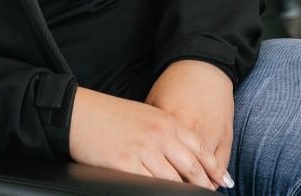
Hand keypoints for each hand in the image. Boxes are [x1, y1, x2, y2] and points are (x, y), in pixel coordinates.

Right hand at [68, 86, 221, 189]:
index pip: (200, 148)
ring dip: (184, 192)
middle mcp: (159, 135)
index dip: (212, 168)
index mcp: (166, 121)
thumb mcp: (146, 114)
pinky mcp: (125, 164)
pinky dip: (160, 193)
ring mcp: (143, 150)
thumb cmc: (110, 114)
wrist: (79, 113)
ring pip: (174, 180)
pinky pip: (150, 185)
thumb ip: (167, 130)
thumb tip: (184, 151)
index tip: (221, 180)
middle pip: (192, 167)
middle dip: (203, 185)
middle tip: (209, 195)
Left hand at [145, 60, 235, 189]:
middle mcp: (192, 131)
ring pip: (205, 171)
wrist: (202, 67)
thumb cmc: (174, 84)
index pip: (163, 158)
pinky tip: (211, 184)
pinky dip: (217, 177)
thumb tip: (134, 148)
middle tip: (174, 192)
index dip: (159, 175)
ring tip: (194, 192)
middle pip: (185, 170)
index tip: (154, 183)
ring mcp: (211, 134)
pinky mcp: (226, 134)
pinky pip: (222, 164)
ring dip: (200, 185)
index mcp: (171, 124)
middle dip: (180, 185)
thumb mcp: (154, 102)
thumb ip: (147, 127)